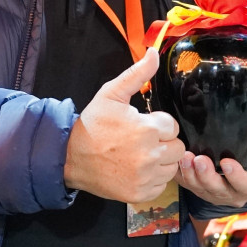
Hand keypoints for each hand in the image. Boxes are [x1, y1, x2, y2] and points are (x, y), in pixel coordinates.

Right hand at [63, 49, 186, 205]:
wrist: (70, 157)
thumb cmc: (93, 125)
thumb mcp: (111, 94)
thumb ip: (137, 74)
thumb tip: (155, 53)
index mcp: (148, 129)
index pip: (172, 127)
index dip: (157, 125)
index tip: (140, 126)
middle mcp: (150, 155)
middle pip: (177, 149)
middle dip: (162, 143)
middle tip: (140, 141)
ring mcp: (145, 177)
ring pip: (171, 168)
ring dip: (159, 161)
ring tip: (138, 155)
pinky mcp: (140, 193)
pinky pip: (161, 186)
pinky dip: (152, 179)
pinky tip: (135, 170)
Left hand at [177, 113, 246, 206]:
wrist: (239, 168)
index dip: (237, 177)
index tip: (227, 163)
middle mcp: (232, 193)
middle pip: (219, 189)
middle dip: (207, 176)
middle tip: (198, 159)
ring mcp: (213, 193)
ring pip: (200, 188)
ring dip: (191, 174)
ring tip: (185, 157)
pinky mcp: (197, 189)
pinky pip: (186, 185)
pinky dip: (180, 174)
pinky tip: (175, 161)